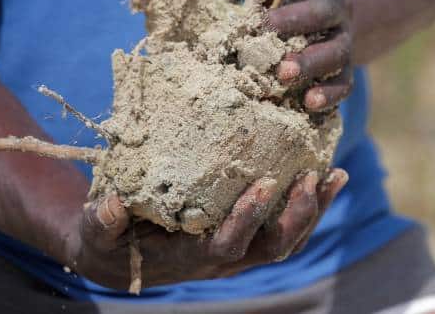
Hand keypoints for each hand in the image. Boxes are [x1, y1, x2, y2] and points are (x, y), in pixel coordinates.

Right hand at [65, 169, 346, 289]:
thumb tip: (113, 203)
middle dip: (297, 215)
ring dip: (314, 209)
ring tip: (336, 175)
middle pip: (273, 247)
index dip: (248, 218)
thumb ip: (104, 220)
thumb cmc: (110, 239)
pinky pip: (288, 227)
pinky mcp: (249, 237)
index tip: (263, 183)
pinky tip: (331, 176)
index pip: (228, 244)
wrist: (121, 257)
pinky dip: (312, 205)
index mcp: (191, 256)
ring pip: (288, 239)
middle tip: (312, 176)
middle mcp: (223, 259)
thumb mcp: (98, 232)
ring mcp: (241, 250)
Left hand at [258, 0, 353, 112]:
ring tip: (282, 73)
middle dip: (295, 20)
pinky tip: (308, 102)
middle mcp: (338, 5)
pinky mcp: (344, 69)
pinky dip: (330, 94)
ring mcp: (343, 38)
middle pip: (325, 10)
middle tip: (262, 29)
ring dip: (310, 62)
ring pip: (336, 50)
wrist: (321, 18)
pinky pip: (345, 82)